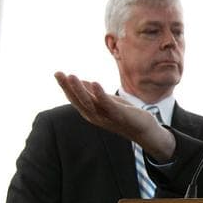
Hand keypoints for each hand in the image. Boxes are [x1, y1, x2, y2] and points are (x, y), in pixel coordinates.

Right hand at [54, 72, 175, 159]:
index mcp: (92, 112)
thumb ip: (96, 94)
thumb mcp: (109, 102)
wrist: (145, 129)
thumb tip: (83, 81)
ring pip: (89, 103)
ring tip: (71, 76)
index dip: (66, 87)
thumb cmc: (126, 115)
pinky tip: (95, 83)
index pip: (75, 99)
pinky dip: (100, 94)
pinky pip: (107, 105)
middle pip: (78, 101)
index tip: (57, 74)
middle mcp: (95, 116)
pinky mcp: (119, 115)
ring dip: (80, 89)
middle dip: (68, 87)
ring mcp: (106, 117)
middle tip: (58, 73)